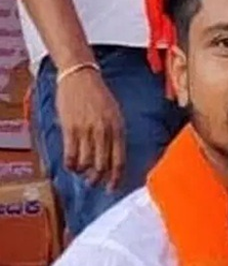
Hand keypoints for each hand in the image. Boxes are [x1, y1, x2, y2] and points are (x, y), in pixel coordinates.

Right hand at [56, 68, 124, 189]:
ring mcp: (86, 130)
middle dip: (98, 179)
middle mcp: (104, 131)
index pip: (119, 161)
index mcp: (118, 129)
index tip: (112, 188)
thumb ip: (116, 136)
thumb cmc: (99, 96)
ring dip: (83, 173)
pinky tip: (71, 165)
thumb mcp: (115, 114)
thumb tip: (114, 160)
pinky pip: (70, 155)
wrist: (80, 77)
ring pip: (86, 163)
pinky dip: (70, 165)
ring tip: (81, 173)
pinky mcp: (70, 128)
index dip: (116, 178)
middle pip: (102, 166)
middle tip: (93, 183)